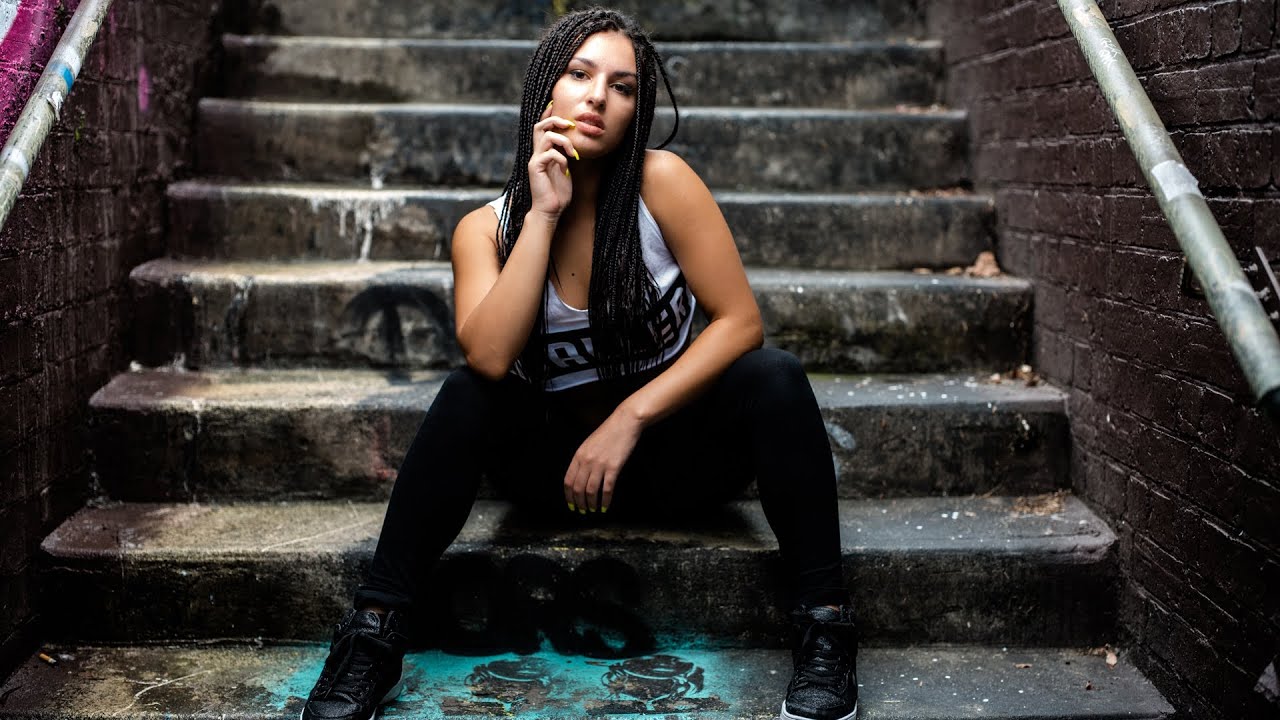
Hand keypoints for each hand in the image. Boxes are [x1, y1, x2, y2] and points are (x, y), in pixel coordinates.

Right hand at [528, 101, 577, 217]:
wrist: (550, 211)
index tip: (559, 107)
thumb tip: (574, 142)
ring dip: (564, 142)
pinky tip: (566, 170)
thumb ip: (566, 155)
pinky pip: (549, 154)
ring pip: (547, 136)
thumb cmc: (558, 193)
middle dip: (555, 120)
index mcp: (543, 152)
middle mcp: (536, 154)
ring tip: (573, 155)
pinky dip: (561, 158)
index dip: (549, 115)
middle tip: (570, 126)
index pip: (542, 128)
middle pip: (539, 125)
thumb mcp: (565, 169)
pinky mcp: (536, 168)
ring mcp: (535, 160)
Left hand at [563, 408, 642, 513]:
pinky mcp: (614, 467)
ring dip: (591, 504)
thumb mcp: (589, 444)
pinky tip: (605, 506)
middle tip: (582, 511)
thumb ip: (583, 459)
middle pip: (578, 488)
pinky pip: (607, 489)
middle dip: (579, 503)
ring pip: (591, 491)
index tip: (571, 504)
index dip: (569, 495)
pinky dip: (605, 500)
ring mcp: (600, 465)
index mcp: (578, 455)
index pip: (568, 480)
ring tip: (593, 510)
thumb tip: (580, 477)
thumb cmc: (608, 432)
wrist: (624, 422)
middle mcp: (586, 461)